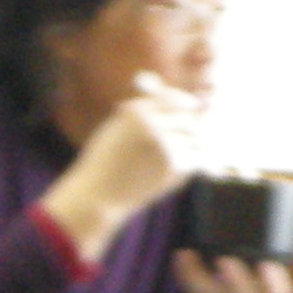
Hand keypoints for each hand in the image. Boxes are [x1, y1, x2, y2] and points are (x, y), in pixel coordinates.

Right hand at [45, 76, 204, 264]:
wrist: (98, 194)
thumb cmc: (106, 163)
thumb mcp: (117, 129)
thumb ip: (143, 114)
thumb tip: (174, 105)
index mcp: (136, 111)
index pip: (173, 98)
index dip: (185, 103)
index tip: (192, 109)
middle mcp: (152, 124)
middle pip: (188, 118)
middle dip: (190, 127)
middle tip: (190, 136)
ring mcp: (165, 145)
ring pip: (194, 140)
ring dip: (190, 146)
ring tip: (177, 156)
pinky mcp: (173, 166)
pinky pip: (194, 159)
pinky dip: (190, 163)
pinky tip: (174, 170)